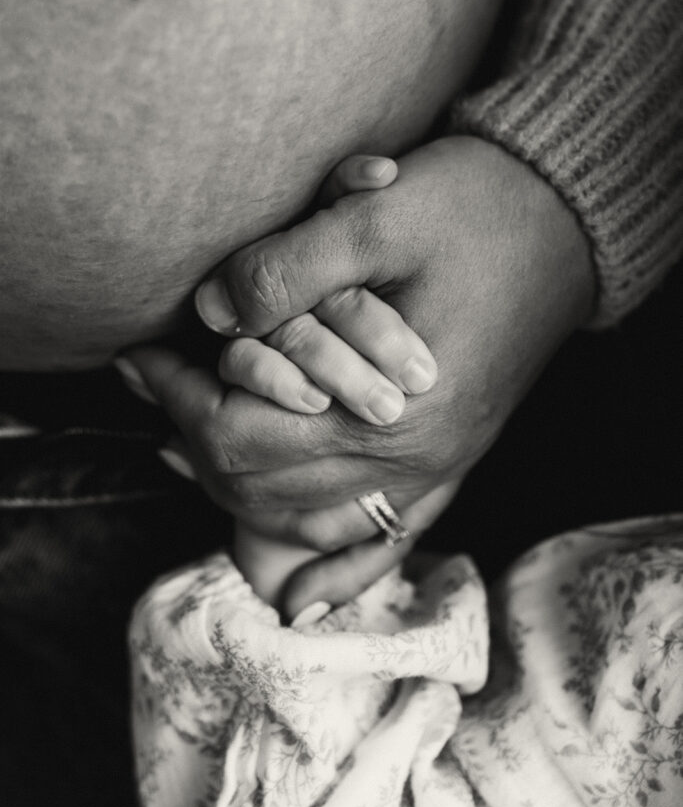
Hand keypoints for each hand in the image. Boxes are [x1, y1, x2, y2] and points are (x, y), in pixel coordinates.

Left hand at [127, 136, 593, 607]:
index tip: (139, 352)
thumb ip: (287, 269)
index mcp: (391, 408)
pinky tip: (300, 597)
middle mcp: (413, 460)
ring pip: (305, 514)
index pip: (242, 432)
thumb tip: (208, 312)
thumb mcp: (380, 215)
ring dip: (236, 482)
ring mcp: (435, 469)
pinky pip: (383, 541)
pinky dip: (335, 569)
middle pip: (262, 483)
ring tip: (180, 434)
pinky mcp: (447, 461)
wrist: (565, 225)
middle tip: (150, 378)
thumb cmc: (477, 209)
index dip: (176, 395)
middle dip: (190, 433)